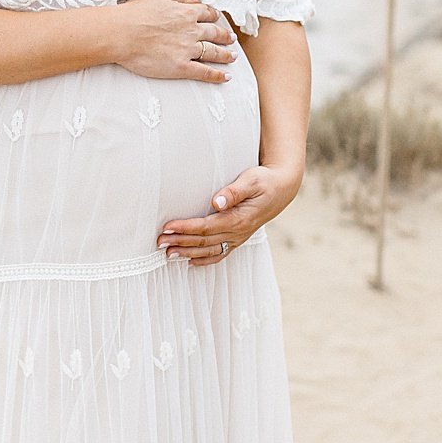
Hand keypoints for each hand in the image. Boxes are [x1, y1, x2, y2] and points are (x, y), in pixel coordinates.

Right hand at [108, 0, 236, 82]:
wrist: (121, 33)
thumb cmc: (134, 14)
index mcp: (186, 12)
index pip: (206, 13)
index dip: (214, 16)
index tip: (217, 19)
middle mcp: (191, 30)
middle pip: (214, 33)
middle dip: (225, 36)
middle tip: (231, 39)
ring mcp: (188, 49)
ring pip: (213, 52)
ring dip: (225, 55)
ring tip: (233, 57)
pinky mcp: (181, 66)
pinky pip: (204, 72)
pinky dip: (217, 75)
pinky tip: (226, 76)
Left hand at [156, 163, 301, 265]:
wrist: (282, 190)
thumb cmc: (264, 181)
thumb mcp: (252, 180)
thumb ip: (234, 191)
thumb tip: (218, 202)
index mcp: (239, 219)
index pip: (206, 227)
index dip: (185, 228)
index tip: (167, 227)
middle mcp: (238, 232)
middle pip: (204, 241)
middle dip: (180, 242)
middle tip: (159, 242)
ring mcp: (238, 238)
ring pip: (209, 251)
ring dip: (187, 253)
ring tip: (168, 254)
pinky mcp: (238, 238)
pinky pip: (220, 254)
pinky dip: (205, 260)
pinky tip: (190, 262)